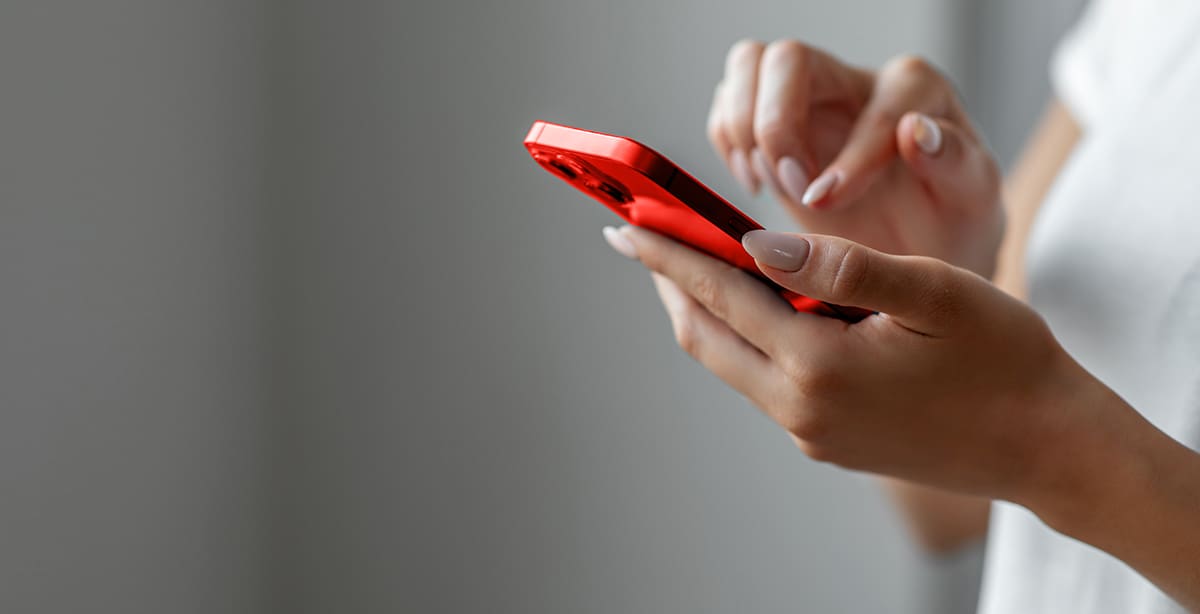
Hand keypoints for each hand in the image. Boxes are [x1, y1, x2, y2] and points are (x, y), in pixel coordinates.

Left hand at [603, 224, 1150, 516]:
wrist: (1050, 449)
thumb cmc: (1007, 362)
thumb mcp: (935, 293)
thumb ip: (841, 265)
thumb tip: (755, 243)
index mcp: (821, 367)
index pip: (721, 296)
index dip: (669, 255)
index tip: (626, 224)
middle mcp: (802, 410)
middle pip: (706, 338)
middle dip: (671, 284)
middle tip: (642, 238)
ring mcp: (812, 434)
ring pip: (731, 363)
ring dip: (708, 312)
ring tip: (694, 263)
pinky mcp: (827, 443)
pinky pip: (764, 383)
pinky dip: (747, 339)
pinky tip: (760, 307)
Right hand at [708, 41, 1002, 276]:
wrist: (916, 249)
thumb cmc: (948, 221)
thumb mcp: (972, 199)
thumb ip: (955, 162)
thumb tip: (916, 130)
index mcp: (915, 90)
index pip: (874, 103)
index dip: (851, 157)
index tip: (831, 205)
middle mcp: (855, 81)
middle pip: (788, 57)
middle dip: (777, 126)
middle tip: (792, 188)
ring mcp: (807, 97)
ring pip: (748, 65)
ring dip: (744, 130)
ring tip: (771, 185)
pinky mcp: (770, 122)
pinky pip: (725, 106)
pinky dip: (728, 145)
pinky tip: (758, 183)